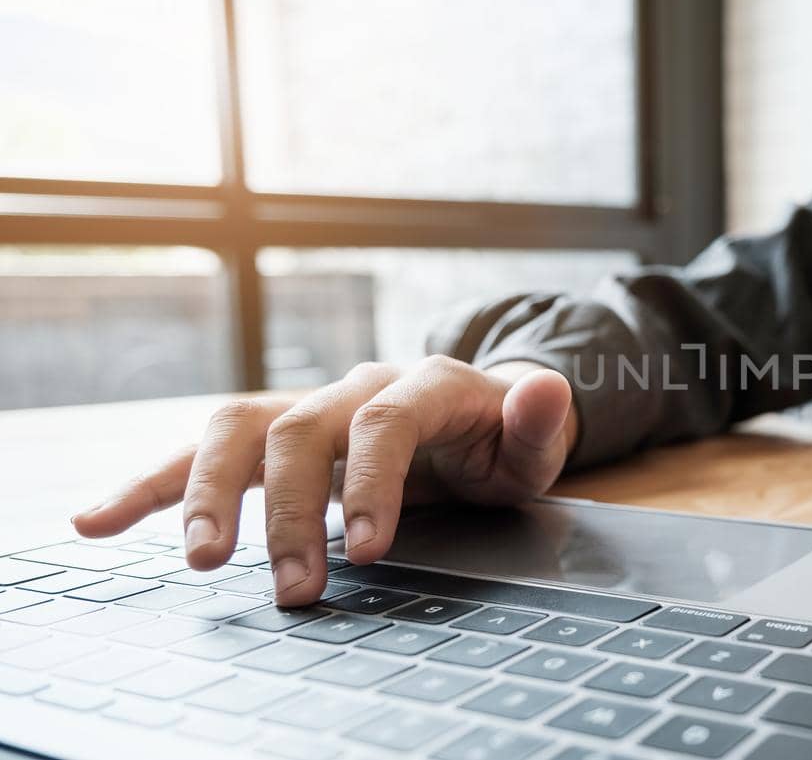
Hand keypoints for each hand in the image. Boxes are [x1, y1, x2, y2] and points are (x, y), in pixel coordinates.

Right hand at [71, 357, 576, 604]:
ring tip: (201, 558)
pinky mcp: (274, 433)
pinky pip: (204, 449)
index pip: (387, 420)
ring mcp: (310, 405)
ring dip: (211, 493)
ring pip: (241, 428)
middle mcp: (358, 386)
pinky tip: (98, 521)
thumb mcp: (537, 440)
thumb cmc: (505, 440)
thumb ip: (542, 422)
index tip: (371, 550)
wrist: (479, 418)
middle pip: (304, 431)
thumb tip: (551, 390)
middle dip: (294, 514)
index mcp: (427, 384)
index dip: (374, 482)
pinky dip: (150, 484)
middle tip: (296, 589)